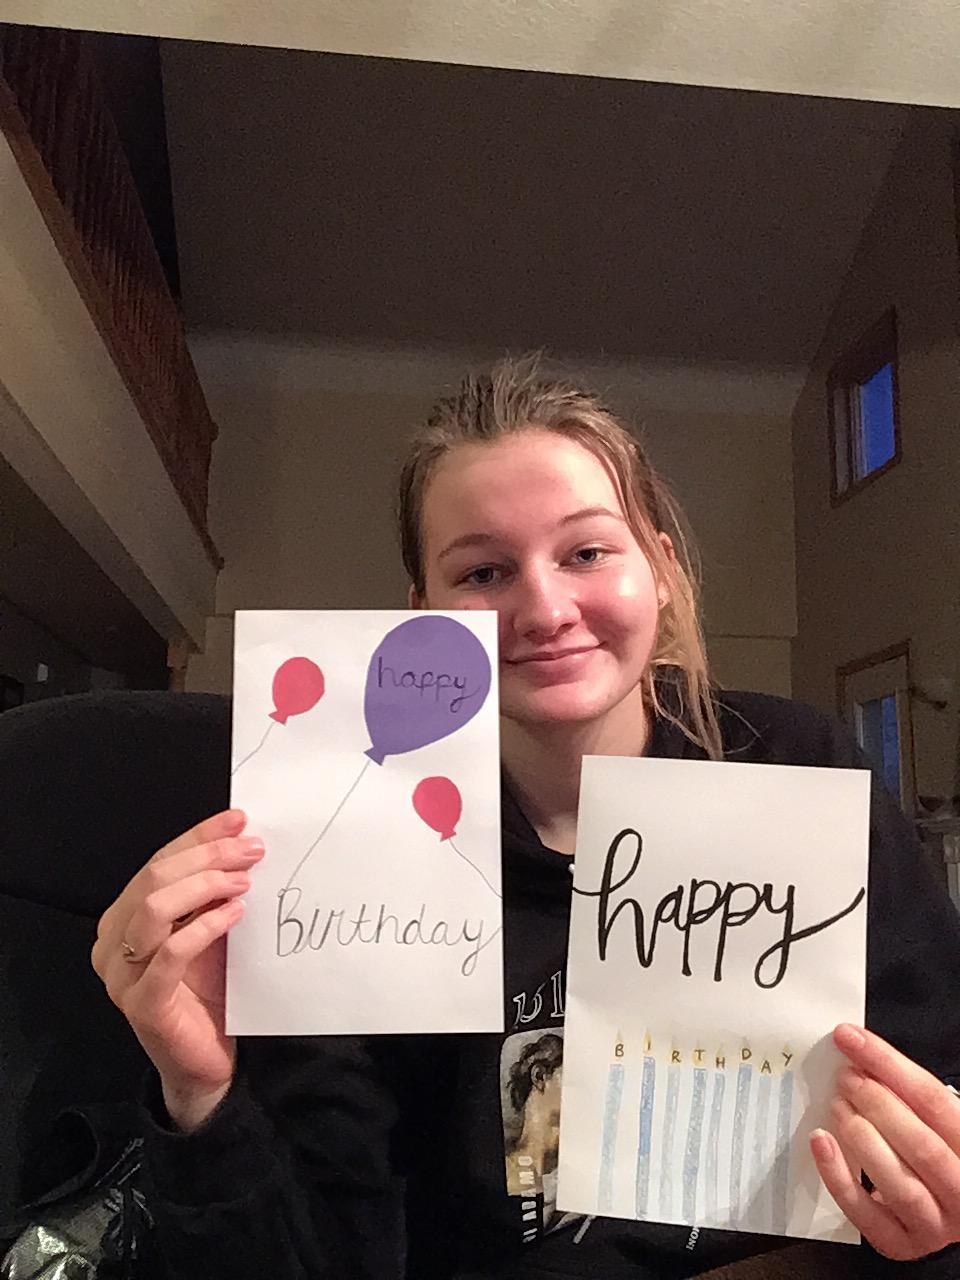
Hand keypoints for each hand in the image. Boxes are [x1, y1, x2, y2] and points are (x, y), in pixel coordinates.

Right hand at [91, 809, 264, 1128]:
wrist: (207, 1062)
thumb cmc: (209, 992)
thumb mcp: (211, 930)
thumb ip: (213, 892)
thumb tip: (241, 839)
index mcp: (124, 918)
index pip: (158, 863)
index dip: (199, 838)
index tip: (239, 820)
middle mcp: (113, 942)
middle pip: (153, 879)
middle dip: (206, 856)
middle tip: (252, 850)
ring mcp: (122, 975)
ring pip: (153, 908)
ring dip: (204, 885)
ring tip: (245, 881)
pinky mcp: (142, 1004)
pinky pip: (169, 953)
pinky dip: (204, 926)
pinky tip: (235, 914)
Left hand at [812, 1023, 959, 1259]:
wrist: (950, 1207)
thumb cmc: (938, 1148)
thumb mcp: (937, 1120)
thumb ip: (908, 1095)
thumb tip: (859, 1055)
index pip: (934, 1101)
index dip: (888, 1064)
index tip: (850, 1038)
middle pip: (921, 1145)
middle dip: (877, 1103)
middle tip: (845, 1077)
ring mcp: (934, 1224)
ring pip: (899, 1184)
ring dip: (861, 1137)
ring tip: (837, 1104)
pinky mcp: (901, 1243)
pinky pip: (865, 1215)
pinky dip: (838, 1176)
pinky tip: (820, 1141)